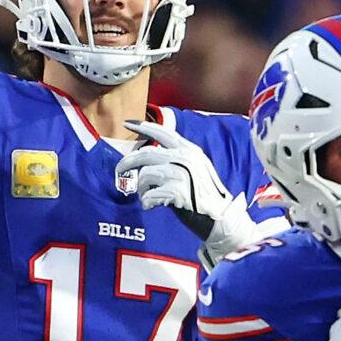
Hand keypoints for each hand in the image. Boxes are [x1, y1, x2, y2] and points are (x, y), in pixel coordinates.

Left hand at [115, 119, 253, 261]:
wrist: (222, 218)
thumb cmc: (204, 197)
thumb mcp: (195, 169)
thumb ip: (175, 160)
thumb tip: (146, 158)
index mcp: (190, 150)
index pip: (163, 132)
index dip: (143, 127)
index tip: (127, 123)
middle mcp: (185, 158)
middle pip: (146, 154)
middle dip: (128, 162)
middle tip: (118, 170)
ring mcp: (181, 174)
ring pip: (145, 175)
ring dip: (142, 189)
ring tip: (150, 198)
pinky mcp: (176, 191)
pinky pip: (148, 196)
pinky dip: (146, 203)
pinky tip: (153, 207)